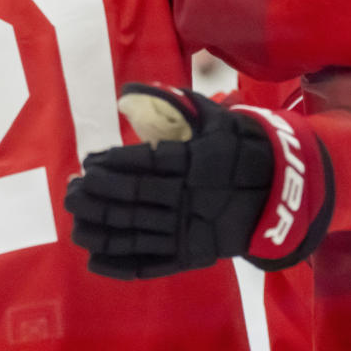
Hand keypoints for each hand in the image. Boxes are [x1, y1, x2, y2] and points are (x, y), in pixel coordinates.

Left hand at [63, 83, 332, 279]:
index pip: (145, 161)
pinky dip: (121, 264)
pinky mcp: (191, 256)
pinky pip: (151, 262)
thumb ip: (178, 104)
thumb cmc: (241, 150)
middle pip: (134, 196)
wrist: (280, 195)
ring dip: (102, 227)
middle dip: (98, 193)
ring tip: (75, 220)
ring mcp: (189, 229)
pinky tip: (94, 258)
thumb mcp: (218, 120)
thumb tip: (133, 86)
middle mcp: (188, 197)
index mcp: (194, 162)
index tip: (89, 161)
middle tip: (70, 190)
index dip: (114, 162)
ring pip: (137, 231)